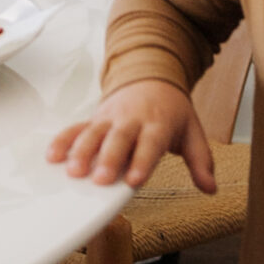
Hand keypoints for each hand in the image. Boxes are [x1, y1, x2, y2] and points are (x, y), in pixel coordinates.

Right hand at [45, 79, 216, 193]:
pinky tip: (53, 156)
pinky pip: (76, 128)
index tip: (134, 180)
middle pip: (119, 140)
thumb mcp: (192, 133)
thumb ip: (201, 162)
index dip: (142, 161)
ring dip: (82, 152)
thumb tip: (210, 187)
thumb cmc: (171, 111)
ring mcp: (110, 118)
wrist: (152, 77)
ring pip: (94, 133)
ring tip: (73, 171)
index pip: (150, 144)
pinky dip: (63, 141)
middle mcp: (132, 120)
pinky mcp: (95, 118)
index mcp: (158, 124)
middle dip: (109, 159)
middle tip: (100, 180)